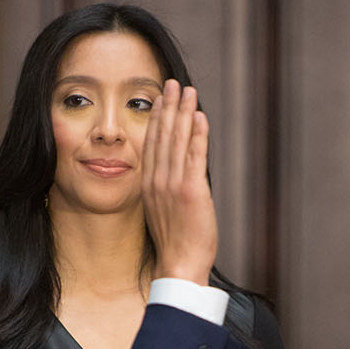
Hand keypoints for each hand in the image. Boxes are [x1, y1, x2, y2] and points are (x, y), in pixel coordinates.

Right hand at [141, 79, 214, 284]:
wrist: (179, 265)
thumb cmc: (176, 244)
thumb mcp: (163, 212)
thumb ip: (166, 190)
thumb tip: (176, 175)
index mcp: (149, 185)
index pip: (152, 144)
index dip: (157, 119)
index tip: (161, 99)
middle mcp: (158, 181)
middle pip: (162, 135)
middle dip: (169, 107)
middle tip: (173, 83)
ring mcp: (173, 184)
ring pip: (178, 140)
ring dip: (184, 112)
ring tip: (188, 91)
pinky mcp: (192, 191)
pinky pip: (195, 156)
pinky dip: (198, 134)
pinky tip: (200, 116)